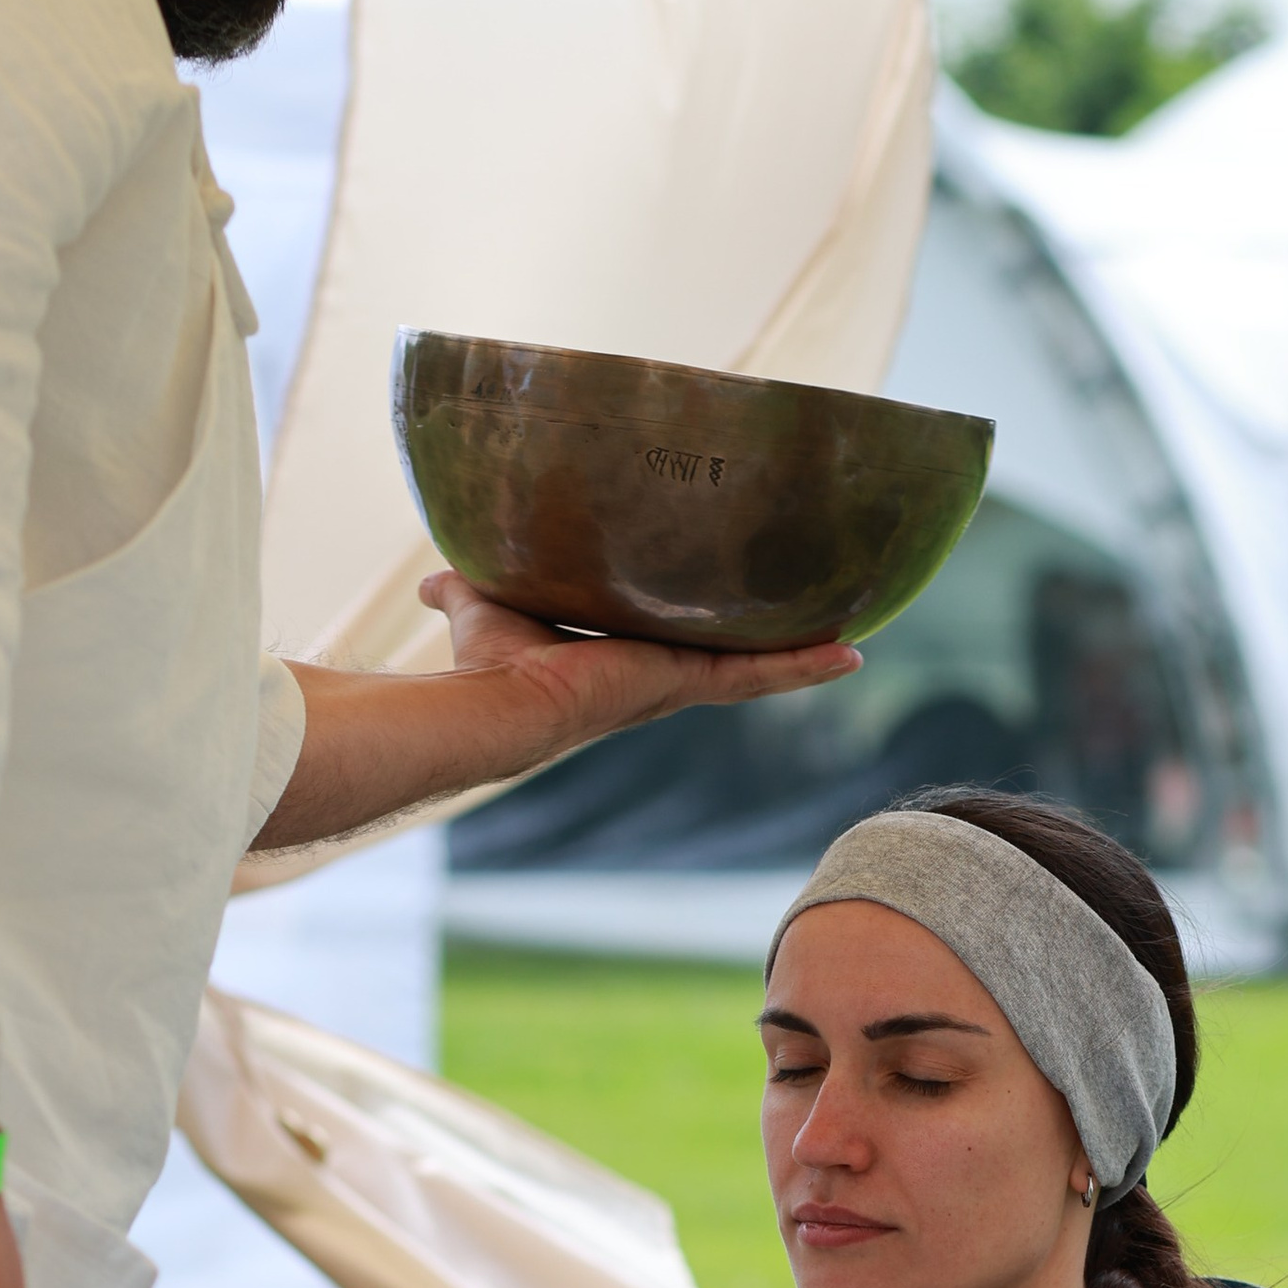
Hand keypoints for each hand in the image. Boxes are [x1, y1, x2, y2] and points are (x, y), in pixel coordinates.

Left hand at [418, 568, 862, 754]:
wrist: (491, 706)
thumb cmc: (483, 664)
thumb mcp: (486, 606)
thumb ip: (466, 590)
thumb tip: (432, 581)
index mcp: (618, 661)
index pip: (673, 642)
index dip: (704, 627)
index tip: (734, 612)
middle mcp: (654, 678)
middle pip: (725, 655)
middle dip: (769, 640)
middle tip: (816, 619)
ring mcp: (675, 684)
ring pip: (754, 665)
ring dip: (802, 653)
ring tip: (854, 636)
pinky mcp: (685, 682)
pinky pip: (757, 673)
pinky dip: (803, 665)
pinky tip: (850, 653)